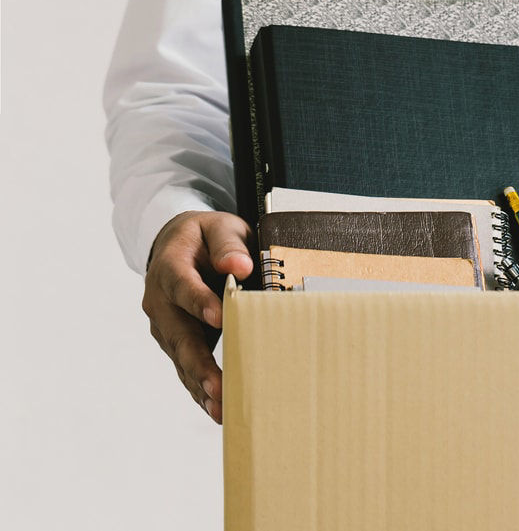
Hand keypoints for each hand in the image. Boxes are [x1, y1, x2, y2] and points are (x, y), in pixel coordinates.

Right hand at [142, 210, 252, 423]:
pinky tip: (216, 410)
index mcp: (170, 267)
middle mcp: (160, 300)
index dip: (199, 302)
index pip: (182, 286)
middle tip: (218, 386)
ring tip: (220, 409)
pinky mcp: (175, 342)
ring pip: (181, 358)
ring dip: (200, 384)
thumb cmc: (206, 238)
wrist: (180, 245)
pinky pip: (185, 367)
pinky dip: (199, 389)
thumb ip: (227, 244)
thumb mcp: (219, 227)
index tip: (219, 317)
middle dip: (199, 363)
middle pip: (178, 334)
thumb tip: (238, 266)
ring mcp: (165, 325)